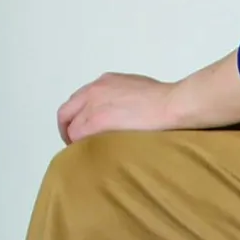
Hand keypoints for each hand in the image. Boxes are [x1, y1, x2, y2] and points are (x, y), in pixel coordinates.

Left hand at [57, 73, 177, 144]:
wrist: (173, 104)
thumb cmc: (168, 100)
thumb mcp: (141, 89)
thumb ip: (126, 97)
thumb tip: (127, 114)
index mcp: (105, 82)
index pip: (81, 100)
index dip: (80, 117)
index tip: (87, 131)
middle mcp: (93, 91)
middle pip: (66, 112)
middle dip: (69, 130)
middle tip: (79, 146)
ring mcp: (92, 106)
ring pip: (71, 127)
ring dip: (76, 141)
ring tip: (87, 155)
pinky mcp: (96, 122)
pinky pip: (78, 137)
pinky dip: (80, 147)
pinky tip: (89, 157)